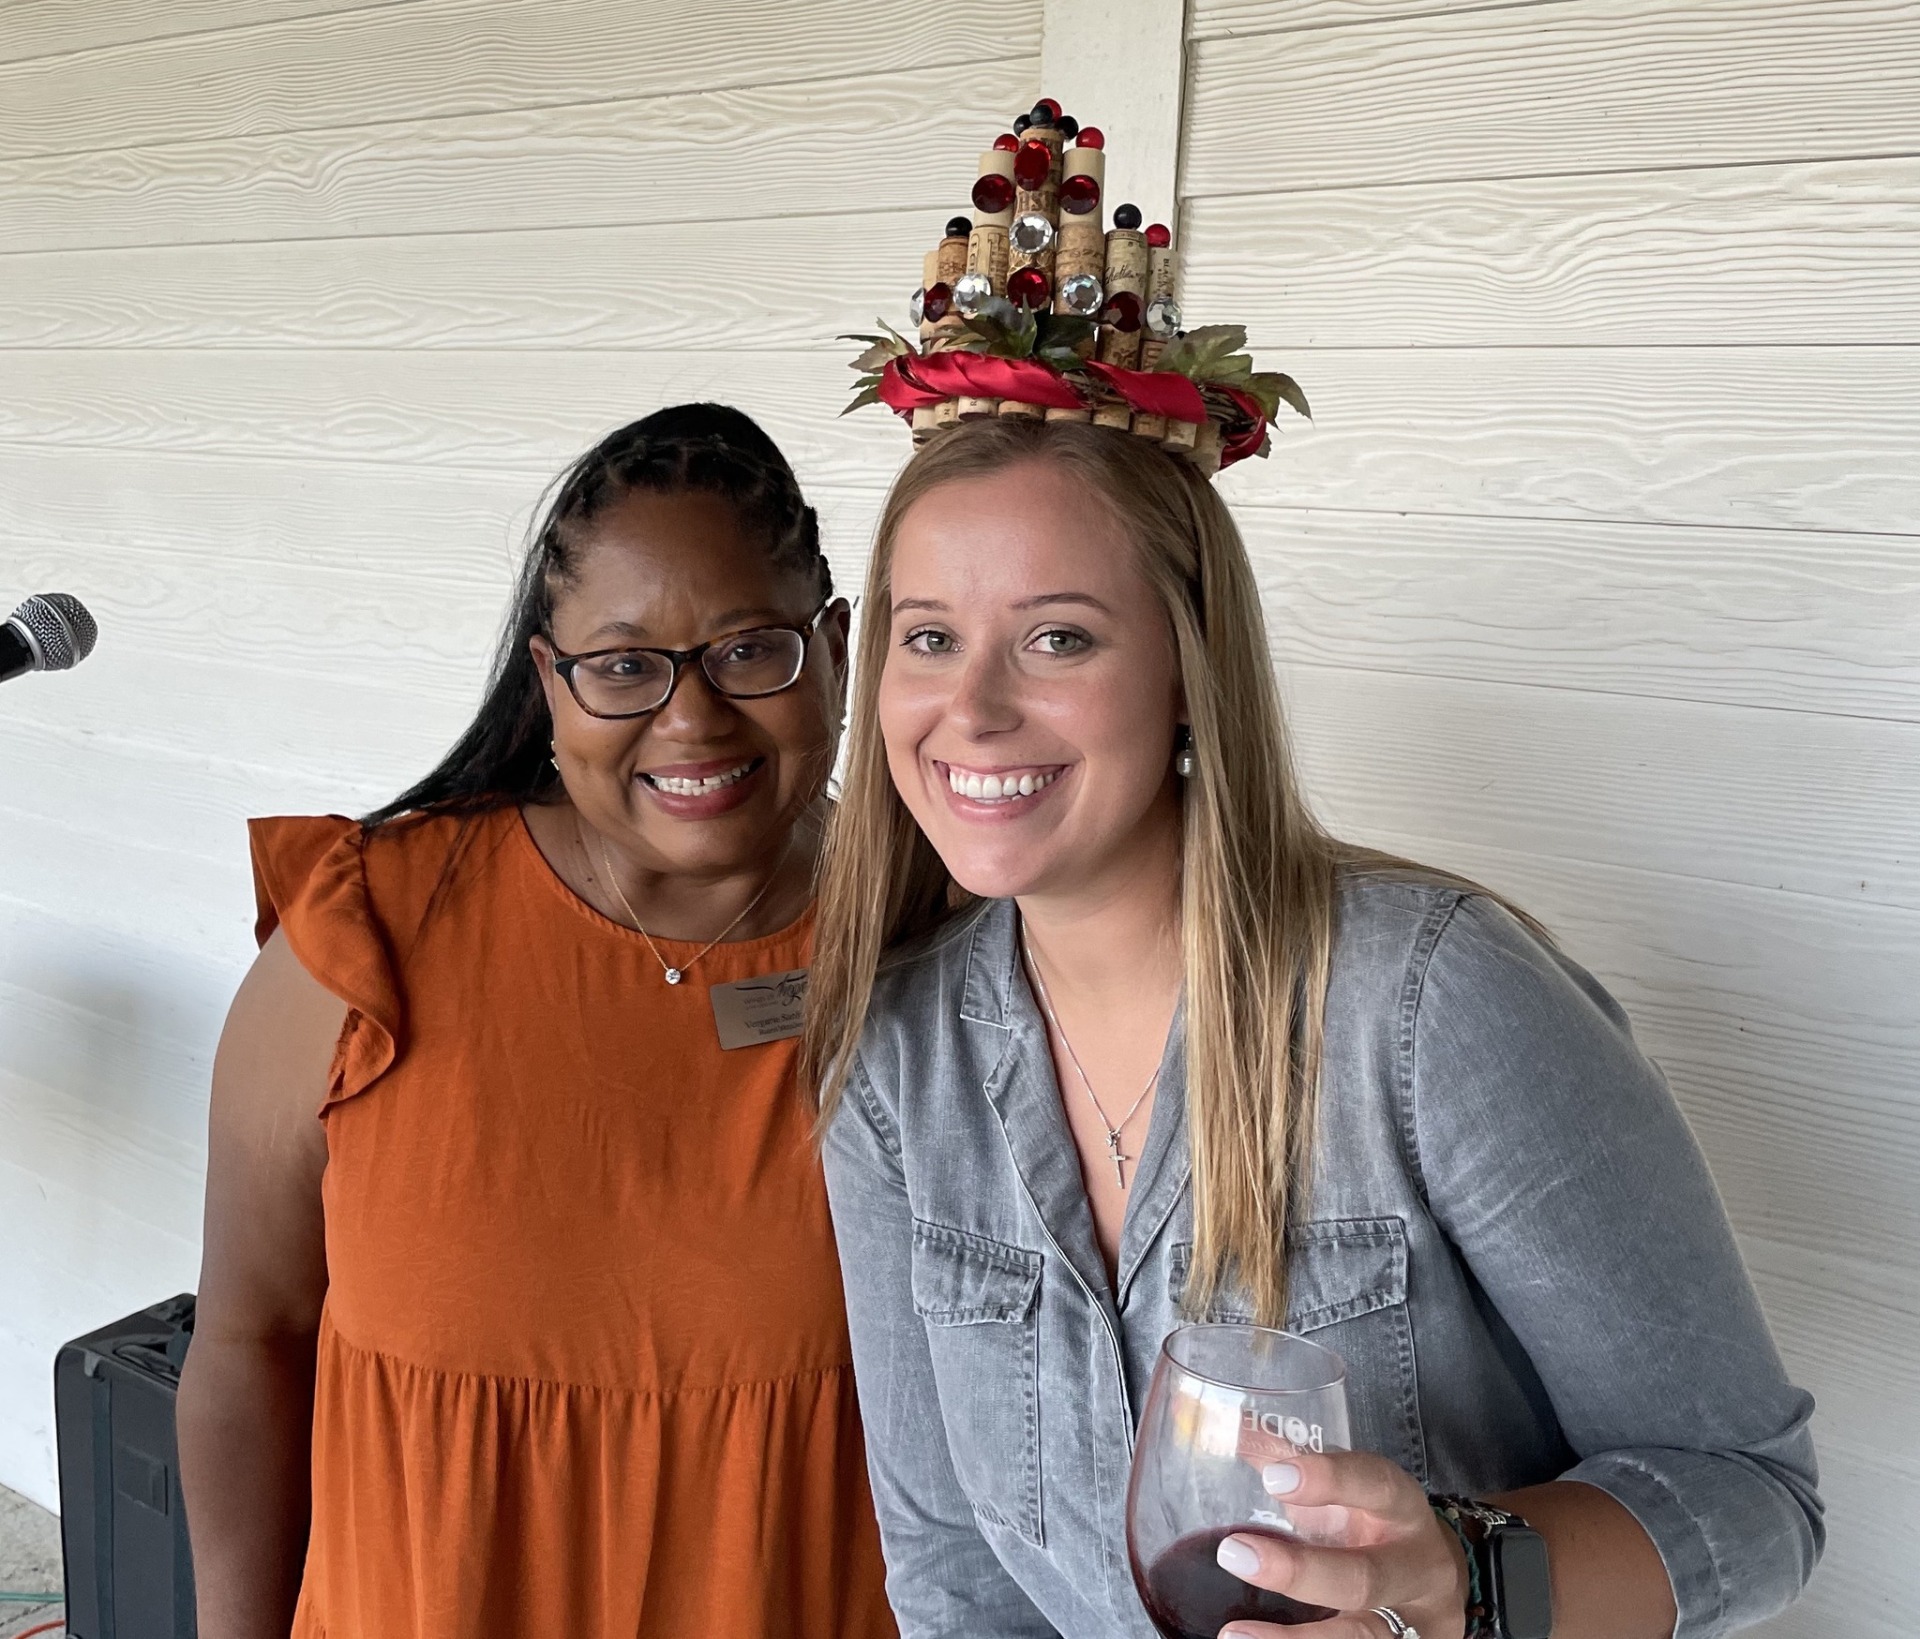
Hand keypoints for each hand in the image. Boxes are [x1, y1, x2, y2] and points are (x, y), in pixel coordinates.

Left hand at [1212, 1450, 1468, 1638]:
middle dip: (1301, 1573)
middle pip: (1365, 1577)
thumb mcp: (1349, 1489)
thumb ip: (1290, 1458)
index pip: (1374, 1485)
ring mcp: (1412, 1624)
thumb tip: (1229, 1423)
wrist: (1441, 1579)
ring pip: (1360, 1638)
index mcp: (1400, 1508)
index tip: (1274, 1477)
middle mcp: (1413, 1568)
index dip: (1330, 1479)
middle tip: (1235, 1554)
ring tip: (1233, 1634)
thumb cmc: (1376, 1524)